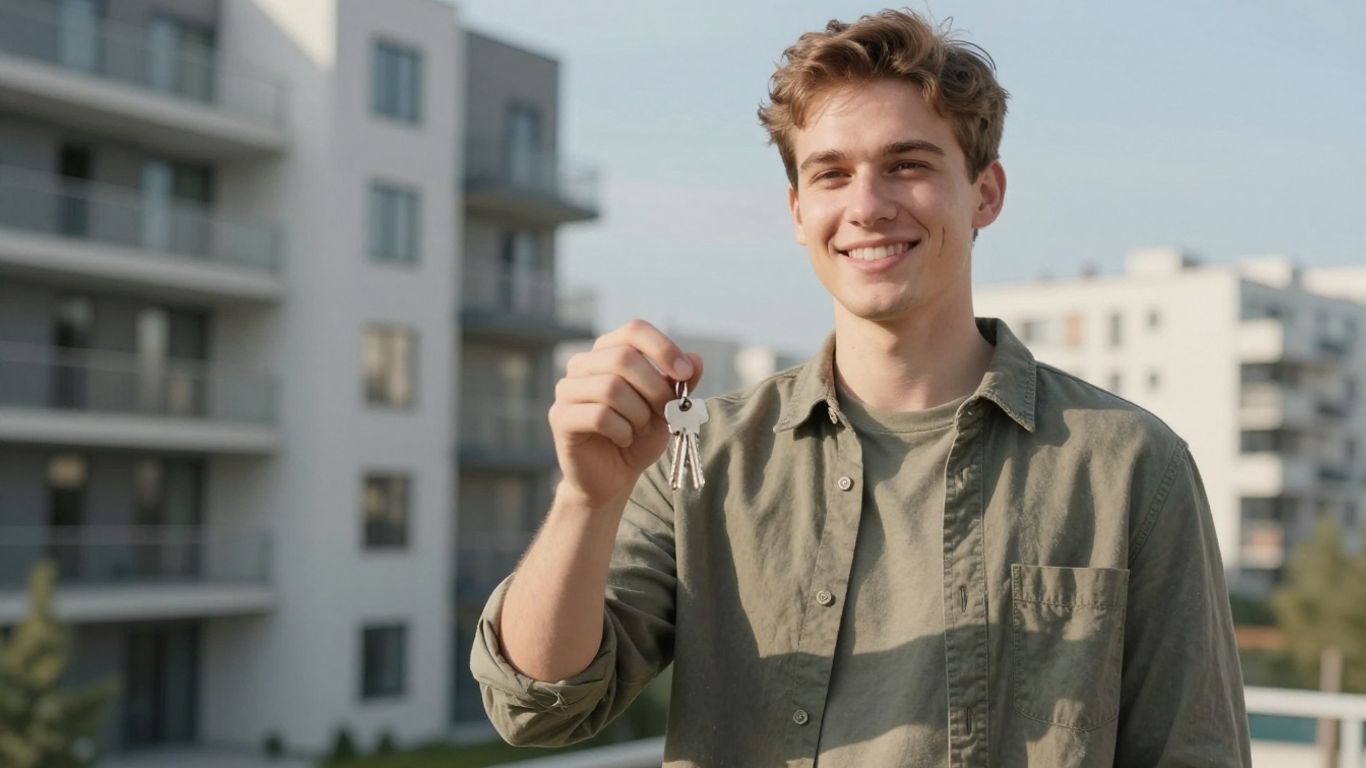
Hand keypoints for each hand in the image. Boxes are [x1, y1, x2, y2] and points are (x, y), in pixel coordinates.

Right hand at [549, 319, 703, 510]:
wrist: (612, 477)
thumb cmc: (638, 436)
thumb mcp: (666, 407)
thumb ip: (678, 383)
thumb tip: (695, 360)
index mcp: (608, 351)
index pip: (634, 330)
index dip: (663, 348)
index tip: (685, 374)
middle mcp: (582, 364)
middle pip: (624, 357)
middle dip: (654, 389)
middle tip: (666, 413)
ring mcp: (566, 389)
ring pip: (611, 388)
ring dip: (638, 414)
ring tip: (640, 429)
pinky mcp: (560, 417)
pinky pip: (598, 415)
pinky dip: (622, 431)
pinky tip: (623, 440)